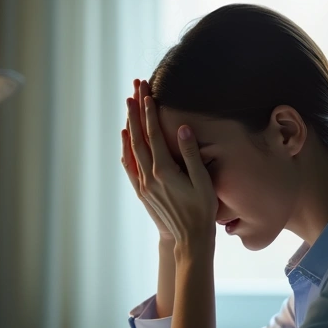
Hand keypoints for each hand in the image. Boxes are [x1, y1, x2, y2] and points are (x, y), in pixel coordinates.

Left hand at [125, 80, 217, 251]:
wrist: (189, 239)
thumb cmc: (202, 211)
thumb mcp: (202, 181)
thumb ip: (190, 154)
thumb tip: (182, 128)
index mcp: (164, 171)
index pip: (153, 134)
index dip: (150, 112)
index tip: (147, 93)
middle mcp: (149, 176)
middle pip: (138, 136)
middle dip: (136, 110)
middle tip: (135, 88)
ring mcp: (143, 185)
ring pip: (131, 149)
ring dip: (130, 125)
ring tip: (128, 105)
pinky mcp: (142, 192)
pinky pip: (129, 166)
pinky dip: (126, 149)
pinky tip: (125, 138)